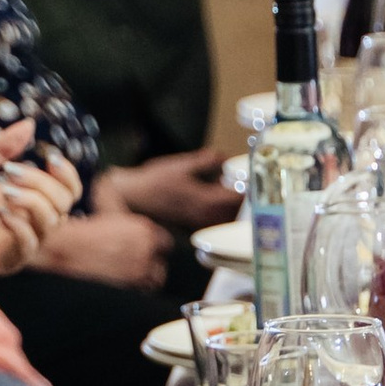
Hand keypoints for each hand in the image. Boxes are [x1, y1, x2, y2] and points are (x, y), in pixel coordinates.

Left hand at [0, 116, 81, 279]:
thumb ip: (0, 149)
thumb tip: (30, 124)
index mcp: (26, 202)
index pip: (67, 193)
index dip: (67, 175)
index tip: (50, 156)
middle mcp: (29, 224)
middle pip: (62, 204)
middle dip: (41, 182)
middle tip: (9, 171)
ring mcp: (19, 244)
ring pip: (50, 223)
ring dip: (32, 200)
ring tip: (3, 189)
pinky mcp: (5, 261)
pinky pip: (27, 244)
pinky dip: (18, 224)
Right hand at [52, 202, 171, 290]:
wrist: (62, 251)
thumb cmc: (80, 235)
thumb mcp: (107, 218)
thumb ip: (124, 222)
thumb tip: (124, 219)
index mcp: (144, 229)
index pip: (165, 244)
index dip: (155, 250)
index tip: (148, 255)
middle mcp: (146, 250)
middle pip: (160, 266)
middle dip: (149, 269)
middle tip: (134, 272)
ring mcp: (139, 271)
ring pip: (153, 283)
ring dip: (142, 284)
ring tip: (126, 282)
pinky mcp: (130, 289)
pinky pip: (140, 295)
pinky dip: (133, 294)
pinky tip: (120, 290)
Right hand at [104, 150, 237, 234]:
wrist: (133, 199)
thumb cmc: (155, 181)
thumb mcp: (182, 164)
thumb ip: (207, 160)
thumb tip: (225, 158)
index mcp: (208, 201)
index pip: (240, 199)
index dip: (248, 187)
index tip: (251, 178)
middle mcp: (207, 217)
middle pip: (236, 212)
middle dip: (242, 198)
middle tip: (241, 183)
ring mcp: (199, 224)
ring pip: (225, 219)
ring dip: (230, 206)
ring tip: (226, 190)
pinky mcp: (191, 227)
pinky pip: (213, 222)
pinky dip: (218, 212)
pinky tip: (211, 199)